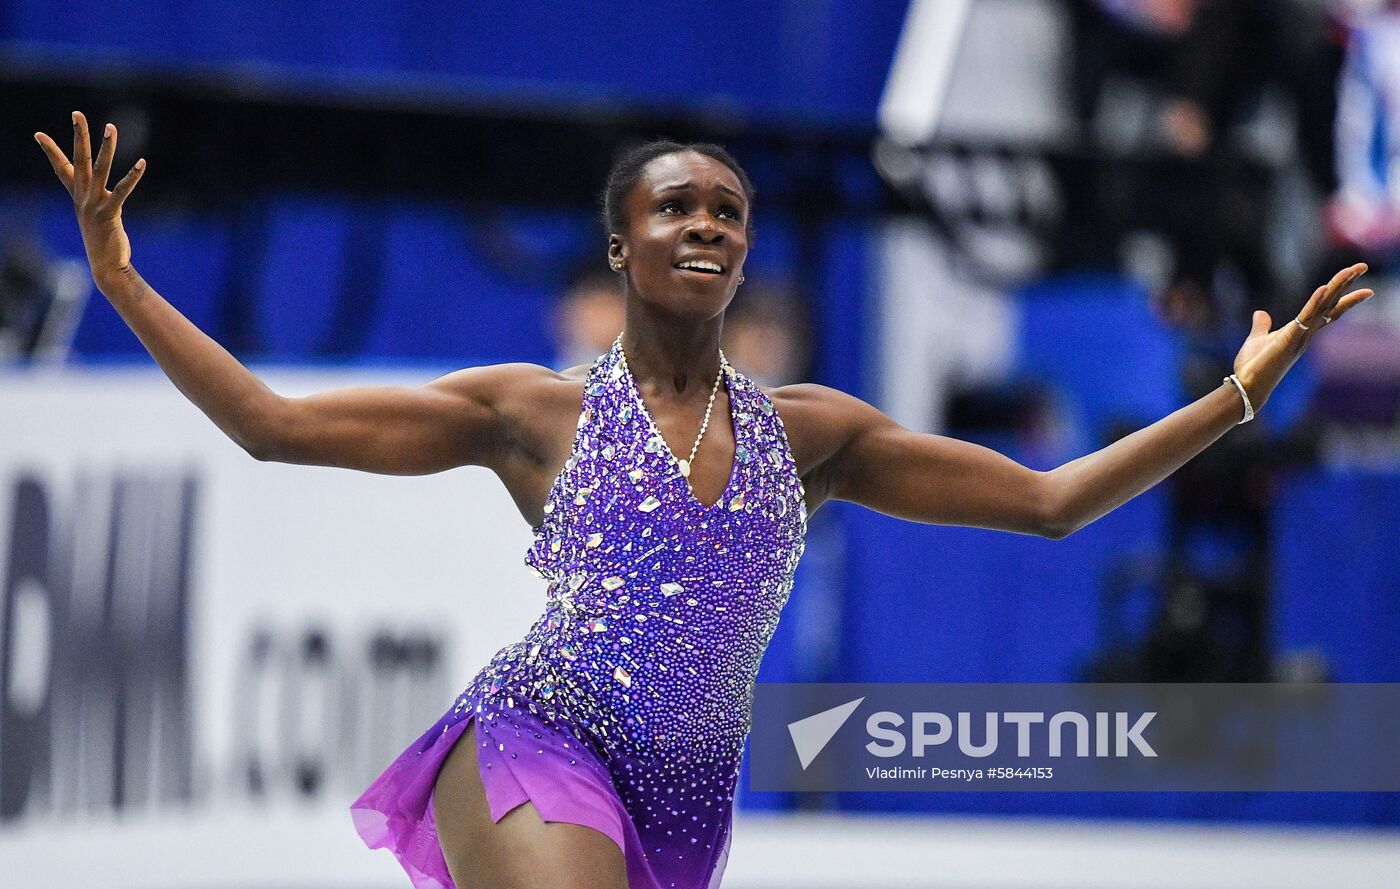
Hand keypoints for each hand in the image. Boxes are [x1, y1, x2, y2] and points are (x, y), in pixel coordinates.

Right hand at [34, 111, 146, 293]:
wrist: (106, 266)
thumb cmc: (103, 241)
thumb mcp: (97, 216)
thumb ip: (99, 200)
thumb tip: (104, 192)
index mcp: (78, 197)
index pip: (61, 168)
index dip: (50, 151)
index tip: (38, 134)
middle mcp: (82, 197)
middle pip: (78, 159)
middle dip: (78, 135)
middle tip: (77, 113)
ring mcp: (94, 205)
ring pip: (99, 169)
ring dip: (106, 147)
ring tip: (110, 127)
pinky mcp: (109, 214)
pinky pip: (122, 191)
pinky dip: (132, 176)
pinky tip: (142, 162)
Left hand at [1232, 263, 1373, 408]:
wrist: (1247, 387)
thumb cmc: (1253, 367)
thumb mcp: (1257, 340)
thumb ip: (1262, 326)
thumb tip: (1260, 313)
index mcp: (1301, 332)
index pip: (1327, 310)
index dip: (1342, 295)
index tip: (1358, 281)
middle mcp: (1306, 334)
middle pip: (1331, 304)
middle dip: (1346, 284)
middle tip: (1362, 266)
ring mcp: (1300, 337)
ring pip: (1324, 307)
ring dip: (1337, 287)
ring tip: (1352, 270)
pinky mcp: (1289, 340)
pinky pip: (1305, 318)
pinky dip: (1314, 303)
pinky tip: (1324, 288)